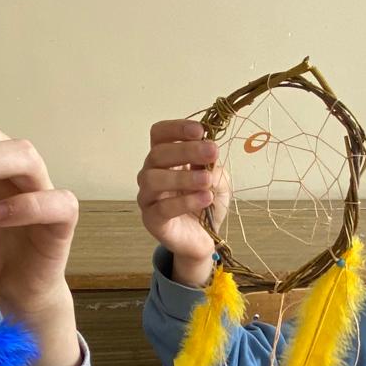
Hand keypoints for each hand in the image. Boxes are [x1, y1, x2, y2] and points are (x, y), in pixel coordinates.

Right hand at [137, 119, 229, 287]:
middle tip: (212, 151)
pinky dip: (185, 201)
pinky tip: (204, 198)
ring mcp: (148, 197)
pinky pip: (162, 208)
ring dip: (183, 177)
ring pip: (154, 179)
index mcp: (165, 158)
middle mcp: (151, 173)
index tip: (200, 130)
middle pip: (157, 154)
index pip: (159, 134)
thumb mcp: (217, 179)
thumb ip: (212, 165)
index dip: (176, 128)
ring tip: (207, 180)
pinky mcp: (151, 220)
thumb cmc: (207, 203)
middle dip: (187, 150)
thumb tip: (209, 151)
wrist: (205, 238)